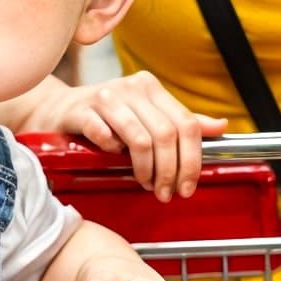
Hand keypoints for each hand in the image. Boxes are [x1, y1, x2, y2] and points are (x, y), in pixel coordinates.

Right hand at [49, 72, 225, 200]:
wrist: (58, 111)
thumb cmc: (105, 117)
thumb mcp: (146, 117)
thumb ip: (181, 123)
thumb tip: (221, 127)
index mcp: (151, 87)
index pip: (187, 124)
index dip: (192, 160)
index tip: (188, 186)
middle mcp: (131, 87)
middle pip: (166, 134)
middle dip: (169, 171)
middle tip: (165, 192)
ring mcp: (105, 96)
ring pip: (140, 139)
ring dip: (146, 169)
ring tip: (145, 184)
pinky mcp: (81, 110)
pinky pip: (104, 135)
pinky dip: (112, 152)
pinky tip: (112, 159)